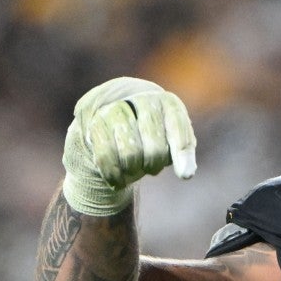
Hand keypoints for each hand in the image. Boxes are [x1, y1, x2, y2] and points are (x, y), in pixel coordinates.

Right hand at [62, 77, 197, 215]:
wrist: (109, 130)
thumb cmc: (148, 138)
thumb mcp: (170, 140)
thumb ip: (181, 152)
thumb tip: (187, 173)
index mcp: (166, 102)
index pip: (177, 125)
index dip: (181, 151)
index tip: (185, 175)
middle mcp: (140, 99)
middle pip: (154, 146)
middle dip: (153, 164)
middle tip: (151, 168)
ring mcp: (114, 109)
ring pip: (131, 153)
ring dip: (133, 170)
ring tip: (133, 170)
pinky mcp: (94, 123)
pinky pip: (106, 156)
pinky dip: (113, 174)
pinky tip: (116, 181)